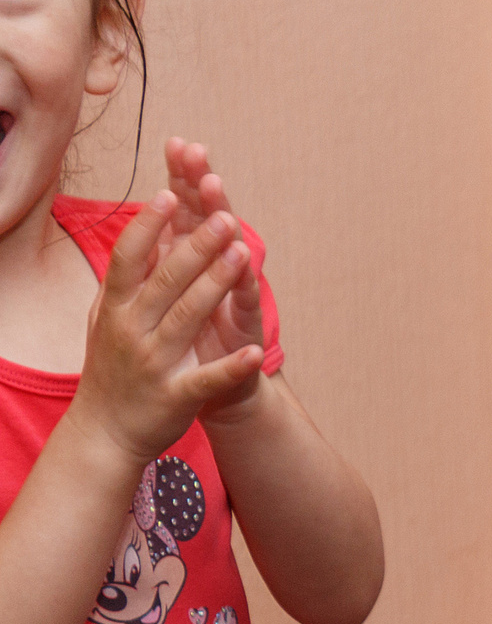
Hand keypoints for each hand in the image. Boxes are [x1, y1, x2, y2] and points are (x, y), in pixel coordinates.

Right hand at [70, 194, 264, 464]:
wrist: (105, 431)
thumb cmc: (115, 364)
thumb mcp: (111, 317)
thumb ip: (129, 277)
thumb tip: (146, 227)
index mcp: (116, 307)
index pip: (130, 257)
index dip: (149, 225)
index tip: (169, 192)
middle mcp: (131, 330)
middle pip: (166, 279)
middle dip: (196, 245)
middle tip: (224, 214)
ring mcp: (154, 363)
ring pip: (187, 317)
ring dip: (216, 284)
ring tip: (243, 253)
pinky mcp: (177, 396)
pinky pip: (207, 379)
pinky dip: (231, 366)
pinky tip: (255, 352)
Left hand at [155, 138, 265, 419]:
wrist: (219, 391)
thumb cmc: (193, 339)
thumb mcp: (173, 290)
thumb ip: (172, 248)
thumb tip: (162, 203)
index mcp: (195, 260)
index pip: (188, 210)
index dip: (184, 178)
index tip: (177, 144)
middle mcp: (220, 272)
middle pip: (212, 222)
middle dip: (206, 192)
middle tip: (201, 161)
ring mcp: (235, 298)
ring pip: (232, 258)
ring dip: (229, 233)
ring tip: (222, 208)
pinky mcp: (246, 328)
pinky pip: (246, 306)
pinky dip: (246, 287)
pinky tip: (247, 262)